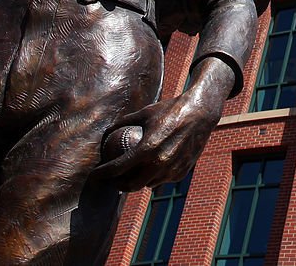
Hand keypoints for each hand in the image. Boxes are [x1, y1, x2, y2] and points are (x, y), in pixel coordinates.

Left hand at [93, 62, 229, 189]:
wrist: (200, 113)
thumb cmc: (170, 109)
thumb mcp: (144, 112)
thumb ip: (123, 122)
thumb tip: (105, 132)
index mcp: (147, 148)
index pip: (118, 168)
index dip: (103, 173)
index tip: (94, 175)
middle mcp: (160, 163)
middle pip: (131, 185)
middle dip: (118, 185)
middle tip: (113, 180)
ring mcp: (172, 170)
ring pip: (148, 184)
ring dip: (137, 182)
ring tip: (130, 176)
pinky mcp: (182, 172)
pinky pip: (163, 180)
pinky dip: (155, 177)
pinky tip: (150, 170)